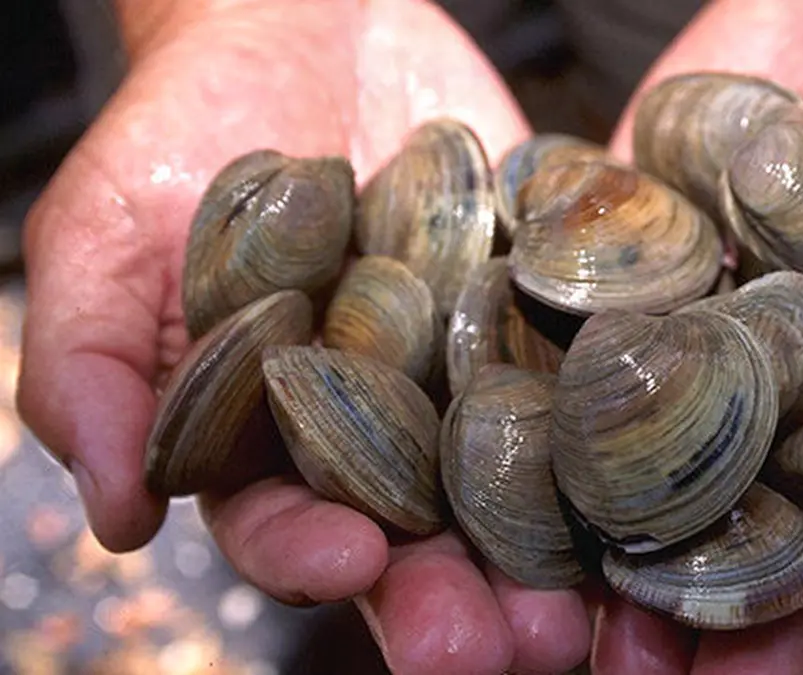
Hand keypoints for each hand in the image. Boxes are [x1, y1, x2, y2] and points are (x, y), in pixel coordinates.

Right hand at [16, 1, 593, 672]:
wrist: (307, 28)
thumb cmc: (185, 132)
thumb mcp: (106, 235)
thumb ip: (92, 369)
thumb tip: (115, 520)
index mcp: (269, 442)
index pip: (285, 526)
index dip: (310, 555)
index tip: (352, 561)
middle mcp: (379, 435)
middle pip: (420, 542)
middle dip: (461, 602)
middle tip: (512, 648)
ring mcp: (471, 381)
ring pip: (516, 491)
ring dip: (555, 558)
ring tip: (589, 607)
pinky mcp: (541, 325)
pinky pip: (585, 381)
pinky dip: (620, 430)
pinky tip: (659, 474)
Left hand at [595, 0, 802, 671]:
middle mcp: (788, 418)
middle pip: (762, 553)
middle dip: (732, 636)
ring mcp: (696, 370)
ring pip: (659, 499)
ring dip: (629, 577)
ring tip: (595, 645)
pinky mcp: (617, 307)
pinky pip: (581, 388)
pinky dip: (553, 448)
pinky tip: (524, 511)